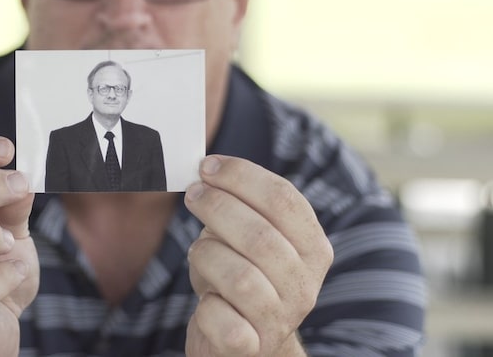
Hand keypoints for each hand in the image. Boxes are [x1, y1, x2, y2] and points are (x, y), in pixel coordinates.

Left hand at [184, 155, 332, 355]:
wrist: (243, 342)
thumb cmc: (240, 278)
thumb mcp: (248, 239)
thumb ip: (239, 206)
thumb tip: (207, 172)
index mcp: (313, 249)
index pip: (285, 201)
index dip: (242, 177)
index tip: (207, 166)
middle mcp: (304, 285)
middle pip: (261, 235)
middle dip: (217, 207)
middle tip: (192, 195)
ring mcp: (280, 320)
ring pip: (240, 277)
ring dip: (208, 255)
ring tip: (200, 253)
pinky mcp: (251, 347)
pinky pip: (221, 319)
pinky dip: (205, 306)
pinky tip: (206, 300)